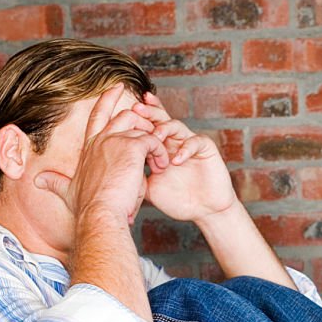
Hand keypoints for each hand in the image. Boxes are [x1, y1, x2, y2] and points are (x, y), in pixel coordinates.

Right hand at [35, 86, 170, 227]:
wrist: (99, 213)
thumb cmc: (86, 207)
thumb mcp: (66, 191)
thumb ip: (54, 182)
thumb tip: (37, 180)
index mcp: (89, 147)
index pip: (98, 116)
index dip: (107, 100)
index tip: (118, 87)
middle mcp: (101, 139)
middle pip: (124, 115)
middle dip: (141, 117)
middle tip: (154, 127)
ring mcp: (115, 140)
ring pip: (141, 127)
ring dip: (154, 141)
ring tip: (159, 160)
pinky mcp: (132, 146)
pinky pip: (152, 140)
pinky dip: (160, 151)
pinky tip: (161, 165)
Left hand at [132, 95, 238, 223]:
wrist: (203, 213)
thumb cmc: (177, 201)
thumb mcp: (149, 188)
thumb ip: (136, 174)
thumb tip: (115, 167)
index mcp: (159, 148)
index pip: (146, 128)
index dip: (135, 121)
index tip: (121, 119)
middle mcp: (173, 142)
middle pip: (159, 119)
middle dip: (148, 113)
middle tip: (137, 108)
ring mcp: (189, 143)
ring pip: (176, 125)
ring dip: (164, 128)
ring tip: (155, 136)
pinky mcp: (206, 148)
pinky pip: (195, 141)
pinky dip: (184, 149)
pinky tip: (175, 160)